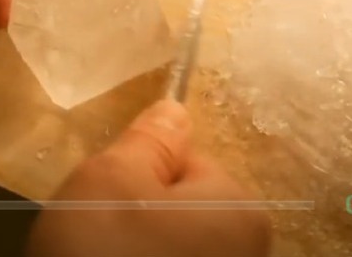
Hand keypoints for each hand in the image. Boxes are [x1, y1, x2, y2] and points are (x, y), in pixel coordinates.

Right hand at [26, 100, 271, 256]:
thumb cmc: (100, 255)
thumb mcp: (110, 179)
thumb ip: (148, 139)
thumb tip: (176, 109)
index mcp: (239, 211)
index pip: (186, 165)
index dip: (140, 176)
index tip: (110, 205)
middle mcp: (251, 254)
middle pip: (182, 212)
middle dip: (139, 219)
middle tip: (100, 240)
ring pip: (170, 248)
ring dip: (136, 251)